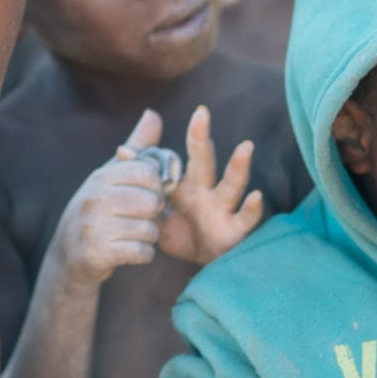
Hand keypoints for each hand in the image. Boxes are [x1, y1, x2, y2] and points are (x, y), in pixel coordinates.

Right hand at [55, 111, 179, 289]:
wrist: (69, 253)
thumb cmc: (100, 208)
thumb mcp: (112, 175)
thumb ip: (138, 147)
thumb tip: (154, 113)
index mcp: (101, 176)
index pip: (148, 172)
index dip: (157, 186)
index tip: (147, 194)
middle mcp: (94, 198)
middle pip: (151, 202)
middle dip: (154, 213)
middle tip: (142, 217)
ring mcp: (93, 226)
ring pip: (149, 229)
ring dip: (149, 236)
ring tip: (135, 234)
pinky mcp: (96, 254)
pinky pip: (142, 252)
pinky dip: (143, 254)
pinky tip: (132, 250)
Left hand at [156, 104, 264, 264]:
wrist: (197, 266)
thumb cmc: (179, 232)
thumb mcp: (155, 209)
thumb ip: (143, 184)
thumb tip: (120, 151)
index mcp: (187, 184)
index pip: (185, 155)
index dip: (190, 136)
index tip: (197, 111)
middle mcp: (207, 191)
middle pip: (205, 161)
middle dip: (201, 138)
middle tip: (201, 112)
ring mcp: (223, 209)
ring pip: (232, 184)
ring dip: (238, 167)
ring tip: (245, 147)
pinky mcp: (234, 230)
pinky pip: (245, 219)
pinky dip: (252, 208)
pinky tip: (256, 196)